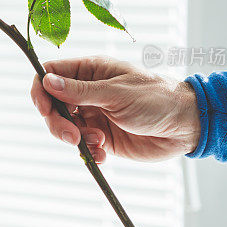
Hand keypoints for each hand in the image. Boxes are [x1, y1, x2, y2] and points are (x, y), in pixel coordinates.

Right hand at [31, 56, 200, 161]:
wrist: (186, 126)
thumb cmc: (157, 98)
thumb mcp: (117, 93)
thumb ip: (80, 91)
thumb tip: (47, 81)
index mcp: (90, 71)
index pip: (50, 73)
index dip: (41, 89)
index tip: (43, 109)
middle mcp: (88, 92)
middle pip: (53, 104)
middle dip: (57, 122)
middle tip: (72, 136)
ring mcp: (95, 114)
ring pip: (65, 127)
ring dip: (75, 138)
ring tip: (98, 142)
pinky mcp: (103, 136)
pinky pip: (83, 145)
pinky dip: (88, 152)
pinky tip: (103, 155)